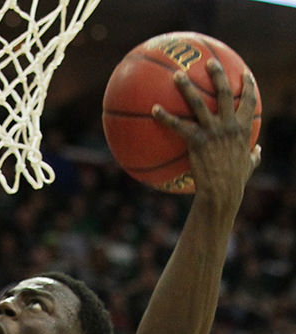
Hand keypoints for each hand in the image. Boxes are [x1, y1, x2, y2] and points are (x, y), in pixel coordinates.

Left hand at [153, 59, 260, 204]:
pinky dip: (165, 116)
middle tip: (210, 61)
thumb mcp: (248, 167)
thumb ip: (253, 156)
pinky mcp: (196, 141)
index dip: (247, 86)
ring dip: (186, 87)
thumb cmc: (234, 183)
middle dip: (217, 73)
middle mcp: (228, 125)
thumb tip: (259, 152)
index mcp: (242, 129)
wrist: (222, 192)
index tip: (244, 75)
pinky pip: (178, 125)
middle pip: (224, 92)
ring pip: (198, 102)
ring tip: (177, 75)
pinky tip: (154, 109)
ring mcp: (212, 131)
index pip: (248, 101)